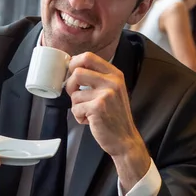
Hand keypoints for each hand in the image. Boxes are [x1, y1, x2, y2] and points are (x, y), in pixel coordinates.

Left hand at [65, 52, 150, 191]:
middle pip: (77, 72)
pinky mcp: (98, 107)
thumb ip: (98, 78)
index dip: (74, 63)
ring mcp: (105, 94)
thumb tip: (73, 68)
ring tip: (88, 112)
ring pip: (74, 93)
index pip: (89, 56)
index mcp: (115, 74)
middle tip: (75, 95)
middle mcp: (112, 81)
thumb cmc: (115, 116)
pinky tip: (90, 120)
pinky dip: (79, 117)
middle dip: (70, 85)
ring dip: (76, 106)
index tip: (70, 72)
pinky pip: (75, 108)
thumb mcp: (113, 90)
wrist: (125, 139)